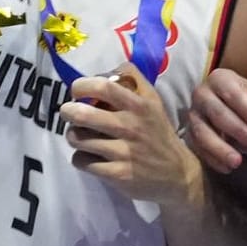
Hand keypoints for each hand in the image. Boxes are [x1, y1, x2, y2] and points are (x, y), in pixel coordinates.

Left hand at [60, 64, 202, 207]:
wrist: (178, 174)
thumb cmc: (157, 132)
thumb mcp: (152, 101)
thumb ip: (131, 80)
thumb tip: (103, 71)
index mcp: (139, 106)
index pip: (103, 87)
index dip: (81, 86)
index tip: (77, 91)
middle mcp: (131, 127)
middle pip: (82, 114)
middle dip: (67, 111)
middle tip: (69, 113)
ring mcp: (124, 153)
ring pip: (77, 138)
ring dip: (73, 136)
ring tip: (82, 136)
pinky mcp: (118, 174)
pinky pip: (81, 161)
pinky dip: (80, 158)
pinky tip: (91, 156)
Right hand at [186, 68, 246, 175]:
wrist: (228, 104)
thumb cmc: (245, 99)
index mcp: (219, 80)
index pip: (231, 93)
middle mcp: (201, 94)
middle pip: (216, 113)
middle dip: (236, 129)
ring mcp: (193, 115)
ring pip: (202, 132)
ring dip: (220, 148)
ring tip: (237, 162)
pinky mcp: (189, 133)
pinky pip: (197, 147)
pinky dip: (212, 159)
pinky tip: (227, 168)